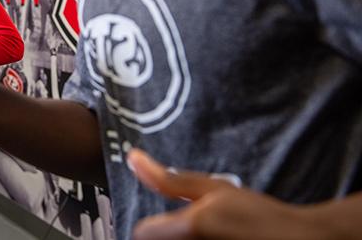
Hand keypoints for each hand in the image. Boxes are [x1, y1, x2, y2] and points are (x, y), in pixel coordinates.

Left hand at [129, 150, 322, 239]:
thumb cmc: (259, 215)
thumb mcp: (215, 188)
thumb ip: (170, 180)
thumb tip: (133, 158)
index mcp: (191, 228)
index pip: (141, 234)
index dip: (152, 226)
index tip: (167, 223)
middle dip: (168, 237)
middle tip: (194, 231)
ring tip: (209, 236)